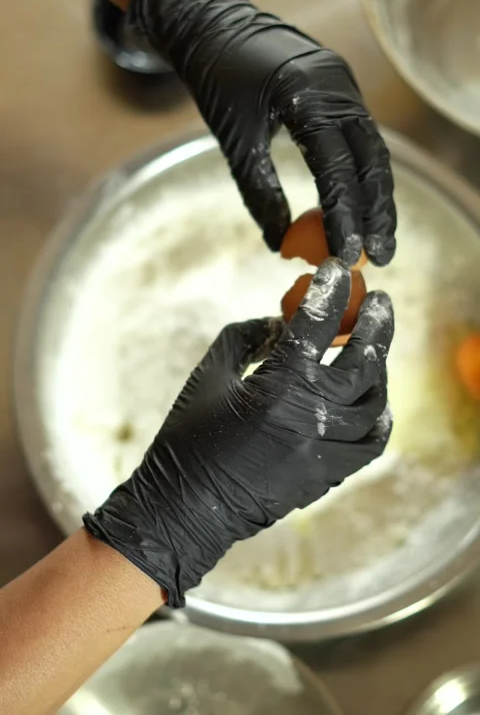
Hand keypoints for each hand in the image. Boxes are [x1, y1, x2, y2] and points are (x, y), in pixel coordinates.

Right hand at [84, 260, 393, 606]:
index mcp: (276, 389)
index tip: (341, 269)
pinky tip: (375, 397)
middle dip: (375, 324)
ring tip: (375, 346)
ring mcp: (324, 452)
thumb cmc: (187, 438)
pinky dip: (379, 415)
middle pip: (362, 362)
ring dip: (378, 367)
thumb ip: (247, 337)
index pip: (316, 327)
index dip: (331, 292)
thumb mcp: (209, 374)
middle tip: (380, 300)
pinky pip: (371, 442)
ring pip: (373, 401)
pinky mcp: (327, 476)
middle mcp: (310, 419)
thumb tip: (282, 320)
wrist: (185, 511)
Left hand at [128, 0, 395, 264]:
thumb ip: (259, 191)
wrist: (214, 24)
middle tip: (377, 257)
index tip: (348, 254)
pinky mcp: (341, 89)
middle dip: (375, 212)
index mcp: (308, 94)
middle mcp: (338, 87)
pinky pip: (362, 138)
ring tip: (377, 241)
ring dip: (376, 197)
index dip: (345, 214)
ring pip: (373, 151)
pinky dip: (363, 174)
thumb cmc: (216, 79)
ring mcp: (345, 85)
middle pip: (371, 161)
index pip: (338, 167)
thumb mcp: (235, 139)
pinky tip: (362, 204)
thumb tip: (278, 243)